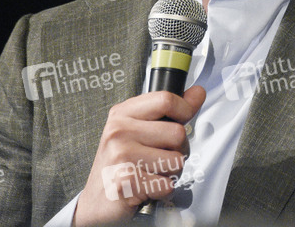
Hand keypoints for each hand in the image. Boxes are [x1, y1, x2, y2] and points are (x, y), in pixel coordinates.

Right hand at [73, 85, 205, 226]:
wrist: (97, 202)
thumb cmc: (120, 164)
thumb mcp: (138, 129)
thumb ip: (169, 111)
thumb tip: (197, 92)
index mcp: (122, 114)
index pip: (166, 99)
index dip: (185, 108)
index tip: (184, 117)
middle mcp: (119, 131)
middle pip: (177, 133)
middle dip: (178, 150)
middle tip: (159, 158)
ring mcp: (121, 156)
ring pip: (177, 161)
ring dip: (170, 173)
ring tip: (151, 173)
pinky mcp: (127, 181)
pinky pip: (168, 184)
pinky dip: (163, 191)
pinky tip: (147, 188)